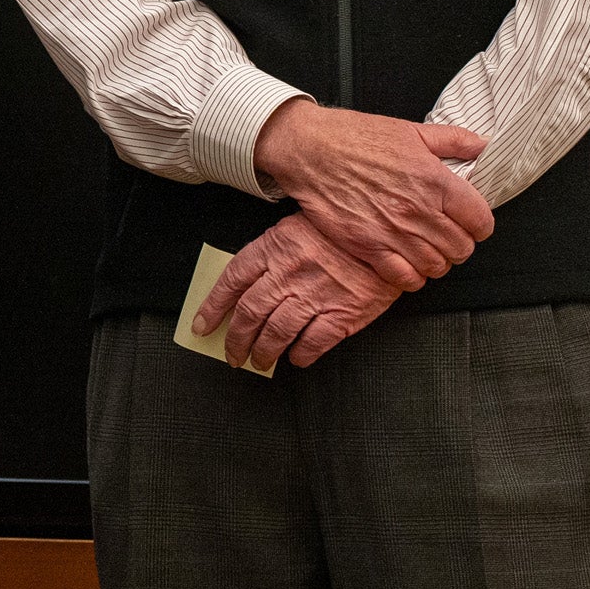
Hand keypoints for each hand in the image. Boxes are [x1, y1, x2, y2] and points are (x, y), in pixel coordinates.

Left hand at [194, 214, 401, 369]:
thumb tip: (246, 285)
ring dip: (264, 352)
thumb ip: (272, 254)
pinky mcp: (343, 313)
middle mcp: (290, 273)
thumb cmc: (340, 230)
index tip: (202, 325)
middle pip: (250, 312)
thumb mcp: (297, 227)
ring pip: (276, 332)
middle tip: (233, 355)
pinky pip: (313, 343)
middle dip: (236, 340)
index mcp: (275, 247)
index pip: (233, 280)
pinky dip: (300, 355)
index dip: (213, 306)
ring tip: (260, 361)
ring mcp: (316, 294)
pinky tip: (296, 358)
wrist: (388, 233)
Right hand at [251, 99, 494, 290]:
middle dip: (461, 244)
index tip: (473, 221)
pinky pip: (405, 278)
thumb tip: (484, 146)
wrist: (310, 150)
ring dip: (438, 261)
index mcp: (434, 179)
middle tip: (450, 235)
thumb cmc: (356, 137)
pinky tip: (409, 263)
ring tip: (430, 249)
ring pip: (437, 267)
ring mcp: (393, 232)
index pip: (480, 220)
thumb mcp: (411, 130)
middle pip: (462, 248)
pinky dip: (413, 277)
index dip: (481, 224)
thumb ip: (454, 140)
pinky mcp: (369, 247)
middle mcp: (418, 210)